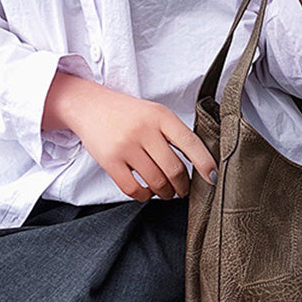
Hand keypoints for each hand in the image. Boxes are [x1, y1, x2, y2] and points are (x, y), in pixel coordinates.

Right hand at [42, 72, 217, 201]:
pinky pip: (133, 189)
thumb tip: (200, 166)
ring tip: (167, 192)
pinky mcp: (109, 161)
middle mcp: (144, 130)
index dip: (205, 164)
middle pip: (174, 169)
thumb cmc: (129, 114)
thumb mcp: (155, 114)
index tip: (212, 178)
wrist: (89, 106)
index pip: (190, 143)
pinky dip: (145, 195)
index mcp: (161, 116)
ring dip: (166, 193)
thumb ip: (175, 134)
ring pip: (156, 181)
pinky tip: (147, 192)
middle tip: (184, 190)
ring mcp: (126, 146)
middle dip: (183, 186)